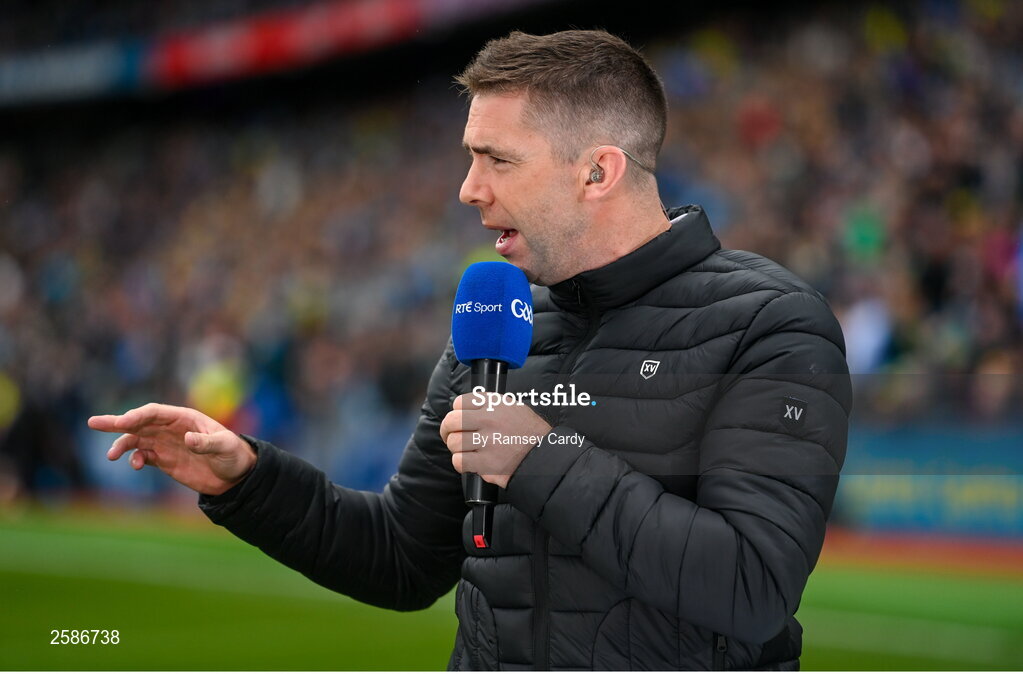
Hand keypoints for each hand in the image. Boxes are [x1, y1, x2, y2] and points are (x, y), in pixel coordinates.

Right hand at [87, 403, 255, 495]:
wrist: (235, 475)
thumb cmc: (233, 455)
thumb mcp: (225, 447)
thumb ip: (207, 443)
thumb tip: (187, 439)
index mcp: (184, 418)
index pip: (155, 413)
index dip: (137, 416)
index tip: (122, 423)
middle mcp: (171, 428)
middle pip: (139, 422)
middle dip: (117, 422)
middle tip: (93, 423)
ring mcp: (166, 444)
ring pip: (137, 439)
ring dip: (122, 444)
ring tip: (111, 456)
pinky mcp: (164, 460)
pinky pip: (143, 456)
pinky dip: (135, 459)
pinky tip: (134, 465)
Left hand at [440, 394, 551, 488]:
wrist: (544, 455)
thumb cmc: (529, 432)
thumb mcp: (513, 407)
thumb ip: (489, 405)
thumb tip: (466, 408)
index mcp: (494, 404)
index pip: (459, 402)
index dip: (456, 412)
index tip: (459, 420)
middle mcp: (489, 420)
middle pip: (451, 421)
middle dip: (447, 430)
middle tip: (450, 436)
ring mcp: (487, 442)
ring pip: (453, 442)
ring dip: (456, 449)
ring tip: (466, 451)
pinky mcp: (486, 463)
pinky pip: (459, 461)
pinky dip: (461, 463)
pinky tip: (471, 462)